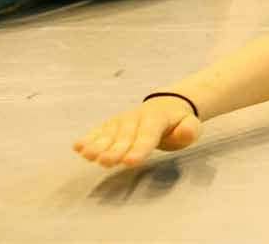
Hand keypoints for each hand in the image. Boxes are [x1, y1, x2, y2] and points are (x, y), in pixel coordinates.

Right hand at [73, 96, 200, 167]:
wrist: (166, 106)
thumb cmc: (178, 123)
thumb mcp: (190, 125)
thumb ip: (189, 130)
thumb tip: (185, 132)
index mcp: (157, 118)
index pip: (148, 135)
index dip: (139, 148)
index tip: (130, 162)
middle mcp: (136, 117)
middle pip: (125, 137)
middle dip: (115, 150)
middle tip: (106, 162)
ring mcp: (121, 120)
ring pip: (108, 134)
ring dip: (97, 145)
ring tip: (87, 155)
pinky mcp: (110, 125)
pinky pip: (98, 131)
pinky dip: (88, 138)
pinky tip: (78, 146)